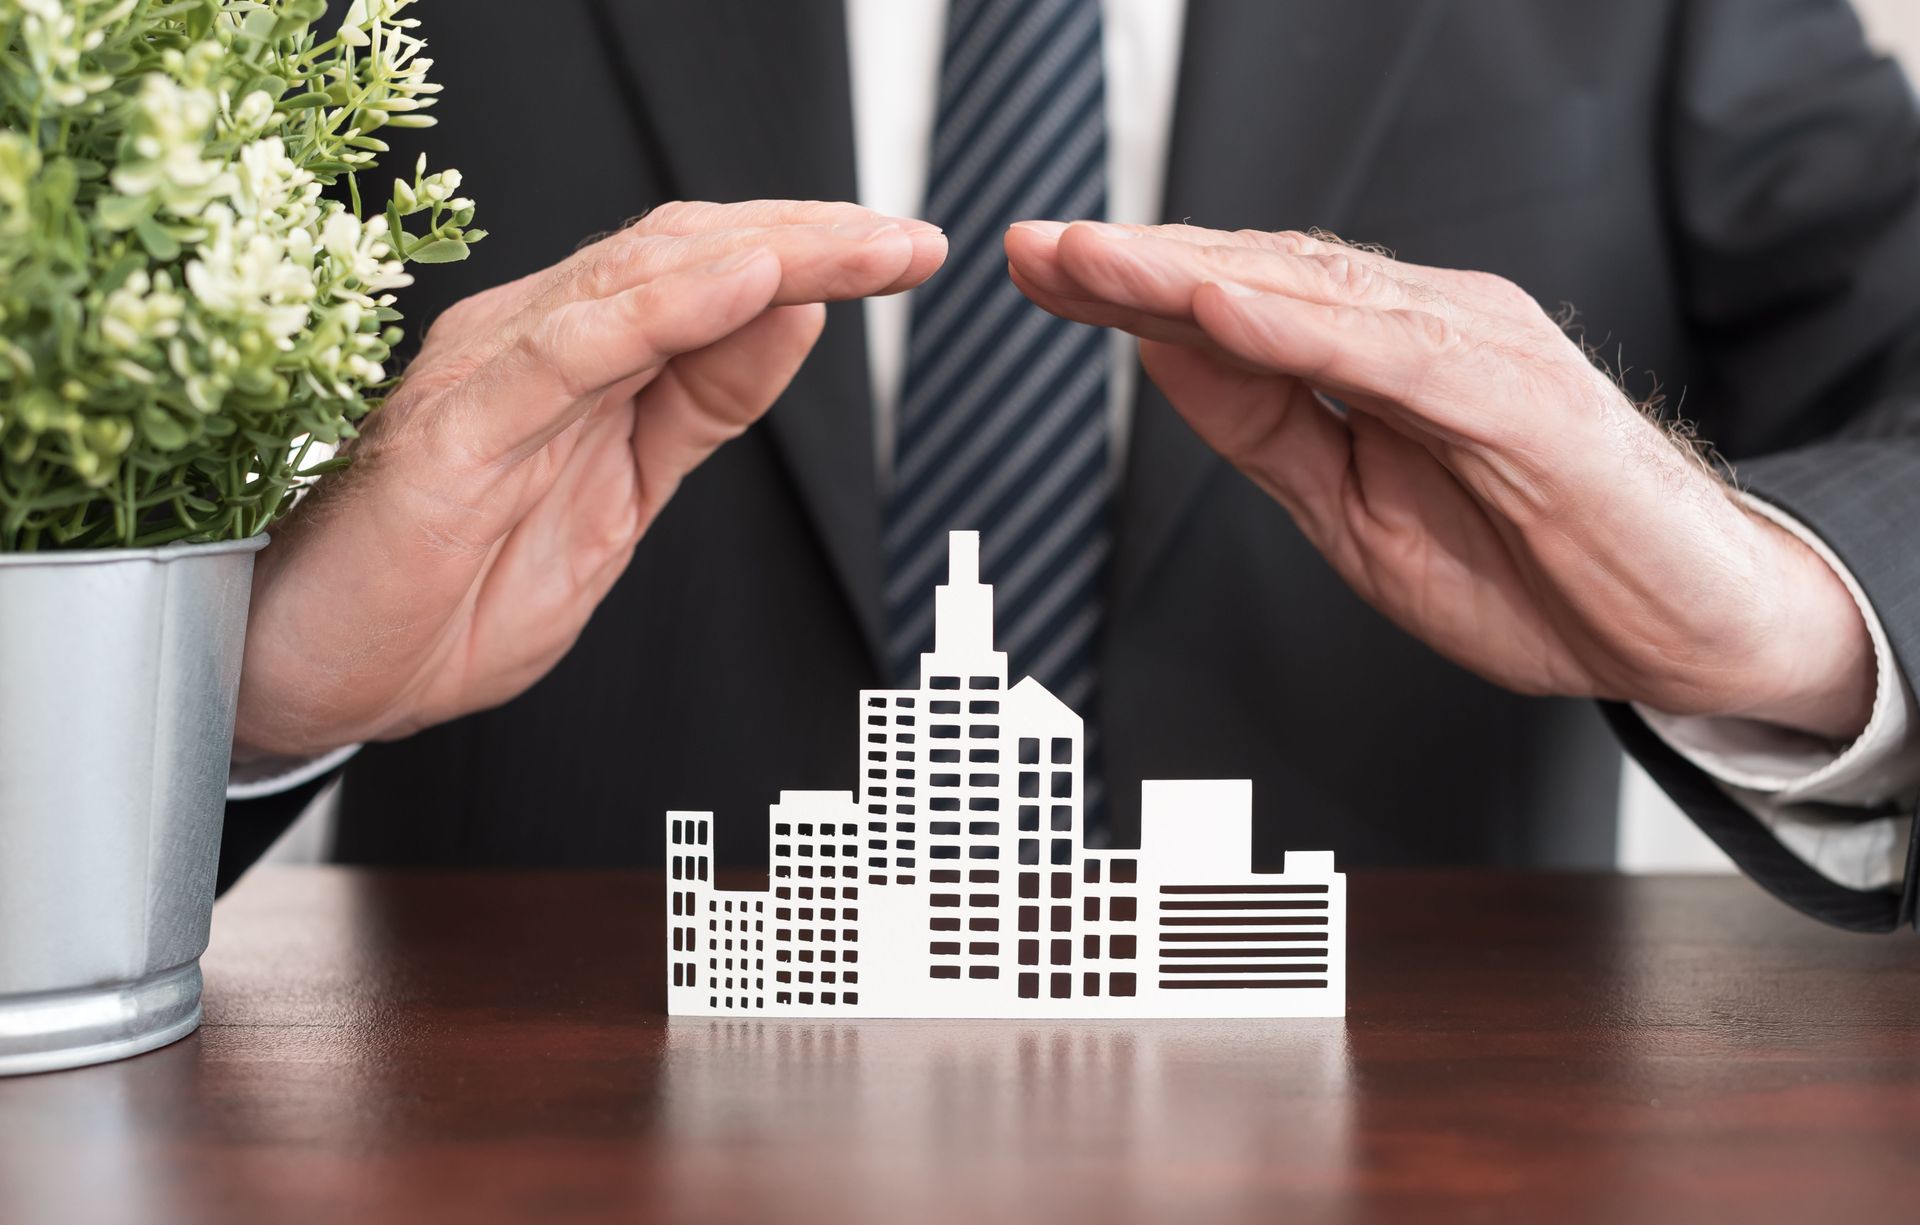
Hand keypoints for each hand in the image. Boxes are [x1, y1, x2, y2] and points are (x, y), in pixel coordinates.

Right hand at [235, 200, 944, 758]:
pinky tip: (742, 284)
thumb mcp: (623, 497)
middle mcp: (532, 341)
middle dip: (810, 244)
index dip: (808, 256)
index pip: (704, 271)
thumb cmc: (452, 592)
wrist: (321, 679)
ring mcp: (489, 376)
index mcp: (575, 356)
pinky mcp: (453, 431)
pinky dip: (659, 310)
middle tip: (909, 244)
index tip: (903, 255)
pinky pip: (567, 351)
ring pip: (638, 281)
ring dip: (764, 257)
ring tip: (862, 249)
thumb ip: (700, 408)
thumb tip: (794, 320)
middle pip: (686, 254)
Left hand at [1006, 220, 1874, 739]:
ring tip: (1095, 261)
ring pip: (1314, 295)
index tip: (1040, 268)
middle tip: (1035, 244)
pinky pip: (1397, 357)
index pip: (1237, 302)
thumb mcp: (1351, 511)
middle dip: (1137, 264)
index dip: (1133, 285)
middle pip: (1258, 277)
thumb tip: (1162, 352)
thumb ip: (1264, 428)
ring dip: (1193, 275)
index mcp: (1379, 354)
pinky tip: (1219, 311)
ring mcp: (1478, 352)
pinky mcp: (1525, 399)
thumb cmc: (1532, 569)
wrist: (1685, 633)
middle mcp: (1424, 328)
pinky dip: (1303, 329)